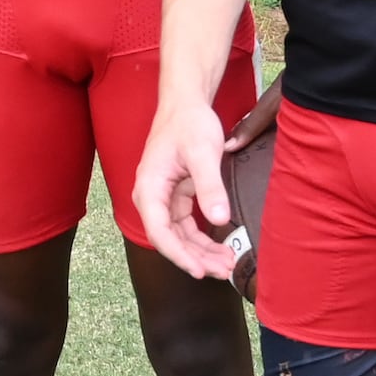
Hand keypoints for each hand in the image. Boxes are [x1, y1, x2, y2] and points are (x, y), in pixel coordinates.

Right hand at [131, 91, 238, 282]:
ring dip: (201, 251)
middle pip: (169, 238)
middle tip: (223, 270)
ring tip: (227, 263)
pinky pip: (186, 225)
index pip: (160, 231)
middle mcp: (151, 197)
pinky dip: (202, 238)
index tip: (199, 271)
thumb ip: (210, 187)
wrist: (186, 104)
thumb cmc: (189, 124)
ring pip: (179, 235)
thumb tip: (220, 220)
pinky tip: (220, 246)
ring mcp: (162, 198)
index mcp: (149, 188)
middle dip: (195, 258)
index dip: (179, 255)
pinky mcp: (175, 196)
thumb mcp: (202, 153)